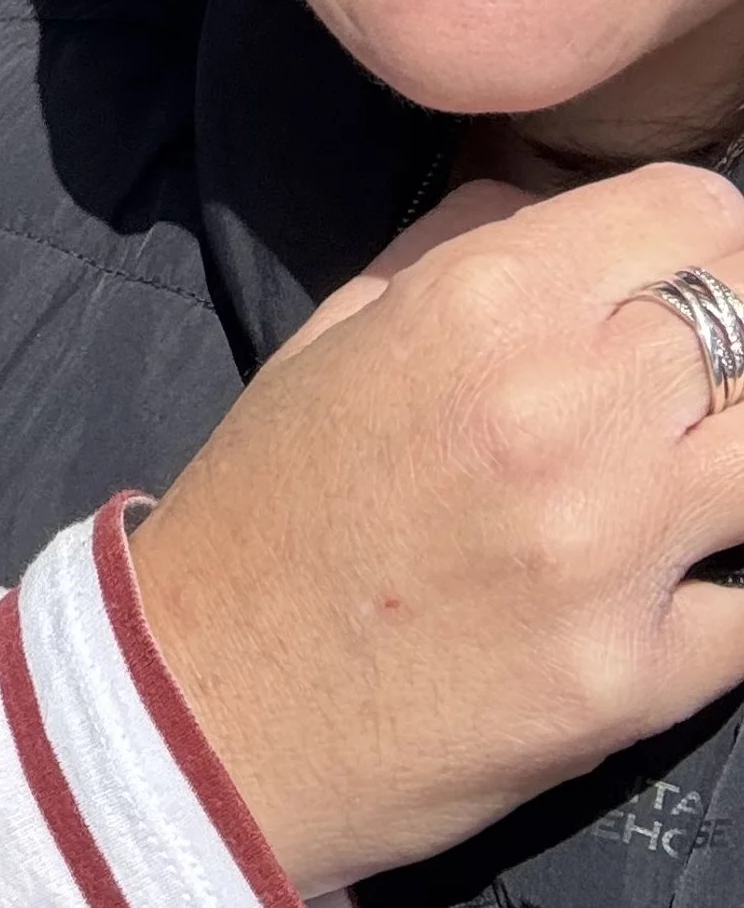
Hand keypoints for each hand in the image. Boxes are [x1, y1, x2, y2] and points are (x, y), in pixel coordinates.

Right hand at [128, 163, 743, 898]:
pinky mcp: (638, 679)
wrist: (215, 703)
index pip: (692, 213)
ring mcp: (612, 550)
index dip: (705, 231)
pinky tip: (671, 584)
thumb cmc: (270, 501)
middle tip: (671, 385)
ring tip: (682, 475)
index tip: (691, 266)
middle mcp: (560, 408)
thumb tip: (557, 204)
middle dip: (728, 337)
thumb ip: (458, 244)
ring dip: (731, 455)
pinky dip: (723, 587)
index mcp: (480, 303)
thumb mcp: (336, 327)